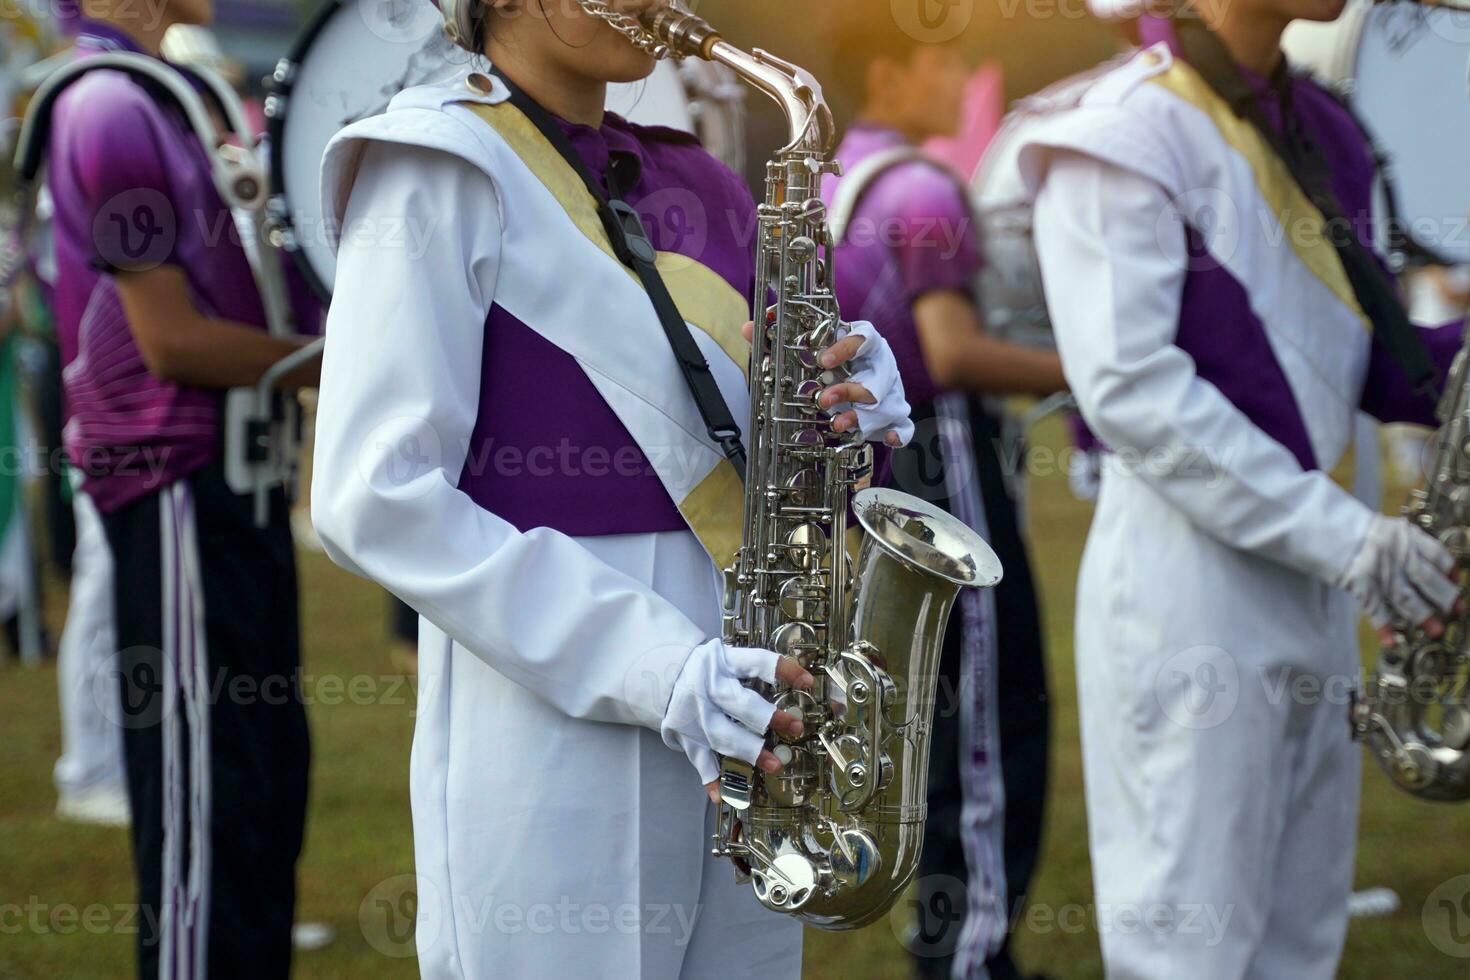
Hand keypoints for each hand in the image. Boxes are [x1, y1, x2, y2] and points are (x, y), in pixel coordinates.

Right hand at [658, 638, 813, 798]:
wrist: (661, 675)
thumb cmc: (707, 670)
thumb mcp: (727, 660)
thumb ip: (754, 672)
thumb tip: (803, 687)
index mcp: (724, 662)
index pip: (757, 662)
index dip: (784, 671)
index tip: (808, 683)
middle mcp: (709, 687)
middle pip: (740, 703)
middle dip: (770, 717)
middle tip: (796, 728)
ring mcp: (695, 714)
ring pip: (724, 735)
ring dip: (750, 752)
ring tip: (775, 765)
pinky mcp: (686, 735)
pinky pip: (700, 760)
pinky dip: (711, 779)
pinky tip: (722, 795)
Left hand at [742, 319, 914, 446]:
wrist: (861, 378)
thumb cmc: (835, 362)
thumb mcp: (808, 350)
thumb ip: (779, 340)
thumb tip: (749, 329)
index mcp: (865, 342)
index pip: (864, 336)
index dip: (846, 347)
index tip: (823, 360)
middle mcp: (882, 364)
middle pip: (875, 376)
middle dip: (849, 390)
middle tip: (822, 400)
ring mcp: (892, 389)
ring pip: (885, 403)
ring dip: (861, 417)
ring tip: (838, 424)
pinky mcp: (896, 412)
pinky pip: (905, 423)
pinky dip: (900, 432)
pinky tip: (889, 439)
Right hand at [1337, 514, 1459, 640]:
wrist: (1319, 524)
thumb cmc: (1347, 526)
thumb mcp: (1380, 527)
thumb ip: (1400, 543)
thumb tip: (1421, 564)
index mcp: (1404, 535)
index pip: (1436, 554)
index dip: (1449, 569)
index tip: (1456, 579)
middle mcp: (1396, 553)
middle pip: (1427, 579)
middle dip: (1444, 596)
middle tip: (1456, 610)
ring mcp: (1379, 570)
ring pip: (1407, 597)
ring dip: (1422, 615)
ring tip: (1435, 630)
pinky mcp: (1359, 583)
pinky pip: (1375, 608)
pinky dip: (1384, 626)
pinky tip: (1392, 641)